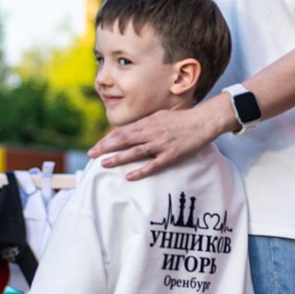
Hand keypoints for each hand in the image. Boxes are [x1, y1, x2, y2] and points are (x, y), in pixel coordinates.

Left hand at [88, 99, 231, 179]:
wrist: (204, 121)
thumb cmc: (182, 120)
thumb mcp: (160, 117)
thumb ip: (145, 124)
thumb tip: (130, 131)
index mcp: (148, 122)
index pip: (122, 132)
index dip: (106, 140)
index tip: (95, 147)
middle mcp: (151, 132)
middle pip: (124, 140)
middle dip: (105, 147)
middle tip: (91, 155)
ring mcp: (161, 143)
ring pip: (135, 151)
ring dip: (118, 158)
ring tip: (104, 164)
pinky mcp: (172, 154)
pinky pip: (154, 164)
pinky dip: (141, 171)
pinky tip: (129, 176)